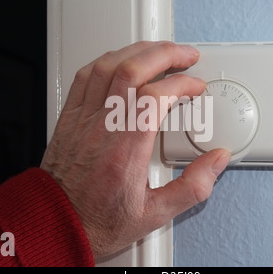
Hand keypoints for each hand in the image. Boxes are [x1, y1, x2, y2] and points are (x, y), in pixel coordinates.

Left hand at [40, 41, 230, 257]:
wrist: (55, 222)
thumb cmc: (99, 220)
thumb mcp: (155, 214)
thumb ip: (193, 187)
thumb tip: (217, 160)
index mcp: (126, 151)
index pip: (156, 97)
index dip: (182, 83)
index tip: (196, 87)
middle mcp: (103, 128)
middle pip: (133, 70)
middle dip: (166, 54)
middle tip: (186, 56)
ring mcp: (83, 119)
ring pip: (109, 65)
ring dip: (139, 51)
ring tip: (160, 51)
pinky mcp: (70, 117)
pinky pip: (86, 75)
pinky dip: (109, 59)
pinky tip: (123, 61)